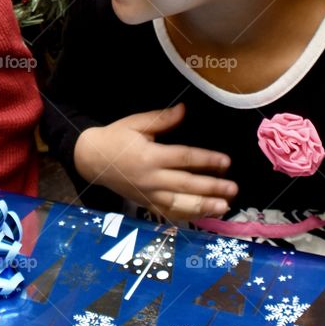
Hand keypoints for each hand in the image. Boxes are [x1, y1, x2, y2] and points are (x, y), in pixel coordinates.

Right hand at [73, 103, 236, 221]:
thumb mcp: (136, 123)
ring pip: (179, 203)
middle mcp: (150, 178)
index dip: (206, 160)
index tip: (226, 161)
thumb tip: (184, 109)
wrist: (91, 159)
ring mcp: (148, 194)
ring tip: (224, 206)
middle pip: (186, 184)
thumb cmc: (116, 137)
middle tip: (233, 188)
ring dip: (204, 206)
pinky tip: (204, 215)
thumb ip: (162, 119)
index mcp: (149, 156)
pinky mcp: (145, 204)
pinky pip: (168, 213)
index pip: (183, 158)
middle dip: (212, 187)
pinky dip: (187, 215)